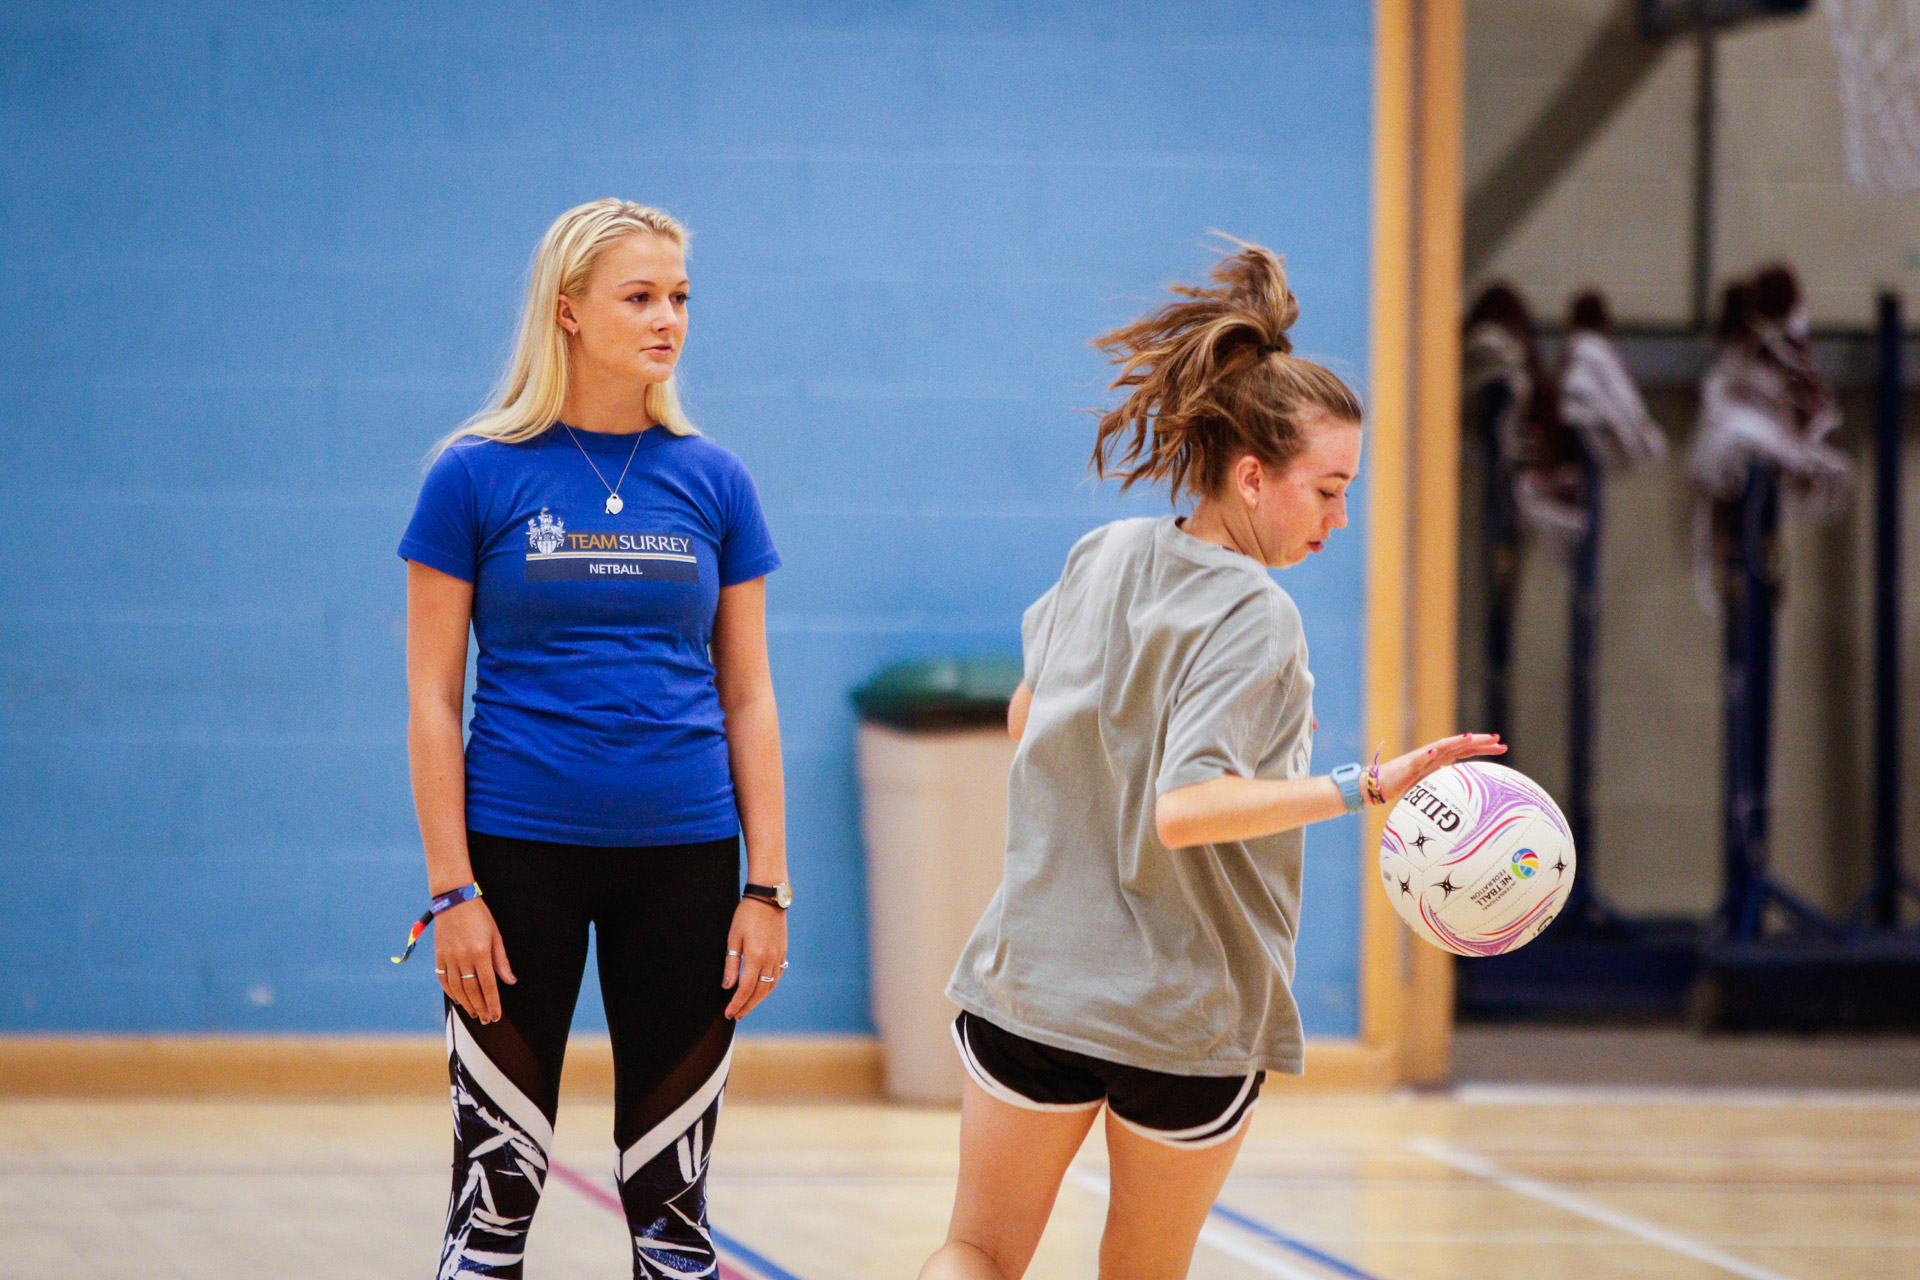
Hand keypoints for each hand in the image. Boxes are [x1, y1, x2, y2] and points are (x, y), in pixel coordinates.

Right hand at [434, 897, 515, 1024]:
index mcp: (481, 952)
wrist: (454, 900)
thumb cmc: (480, 916)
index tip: (496, 1015)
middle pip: (472, 990)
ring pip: (457, 988)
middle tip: (486, 1020)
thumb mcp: (496, 935)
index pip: (488, 985)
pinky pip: (443, 979)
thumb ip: (502, 960)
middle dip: (480, 1007)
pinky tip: (458, 1000)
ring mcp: (449, 957)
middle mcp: (464, 957)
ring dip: (466, 1004)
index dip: (493, 1002)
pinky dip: (451, 992)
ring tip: (474, 1013)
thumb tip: (510, 981)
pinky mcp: (439, 955)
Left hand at [722, 896, 788, 1020]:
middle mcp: (770, 959)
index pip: (745, 988)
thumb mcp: (733, 938)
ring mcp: (779, 956)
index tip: (729, 1013)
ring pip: (770, 986)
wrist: (768, 898)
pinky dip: (769, 987)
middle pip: (759, 992)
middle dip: (747, 1006)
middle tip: (736, 1015)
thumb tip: (727, 985)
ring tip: (747, 1006)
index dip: (737, 1003)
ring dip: (759, 999)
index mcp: (755, 956)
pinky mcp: (783, 952)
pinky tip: (761, 990)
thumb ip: (731, 963)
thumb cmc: (747, 915)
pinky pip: (777, 976)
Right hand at [1374, 733, 1505, 807]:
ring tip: (1470, 738)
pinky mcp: (1407, 766)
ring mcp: (1421, 759)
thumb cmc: (1402, 786)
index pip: (1465, 750)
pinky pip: (1419, 759)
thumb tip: (1464, 798)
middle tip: (1498, 739)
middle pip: (1459, 745)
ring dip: (1456, 742)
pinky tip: (1436, 751)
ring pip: (1441, 747)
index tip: (1502, 746)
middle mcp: (1433, 755)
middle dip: (1478, 741)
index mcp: (1440, 760)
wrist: (1378, 784)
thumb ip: (1445, 786)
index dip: (1483, 747)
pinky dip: (1427, 755)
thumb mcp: (1430, 787)